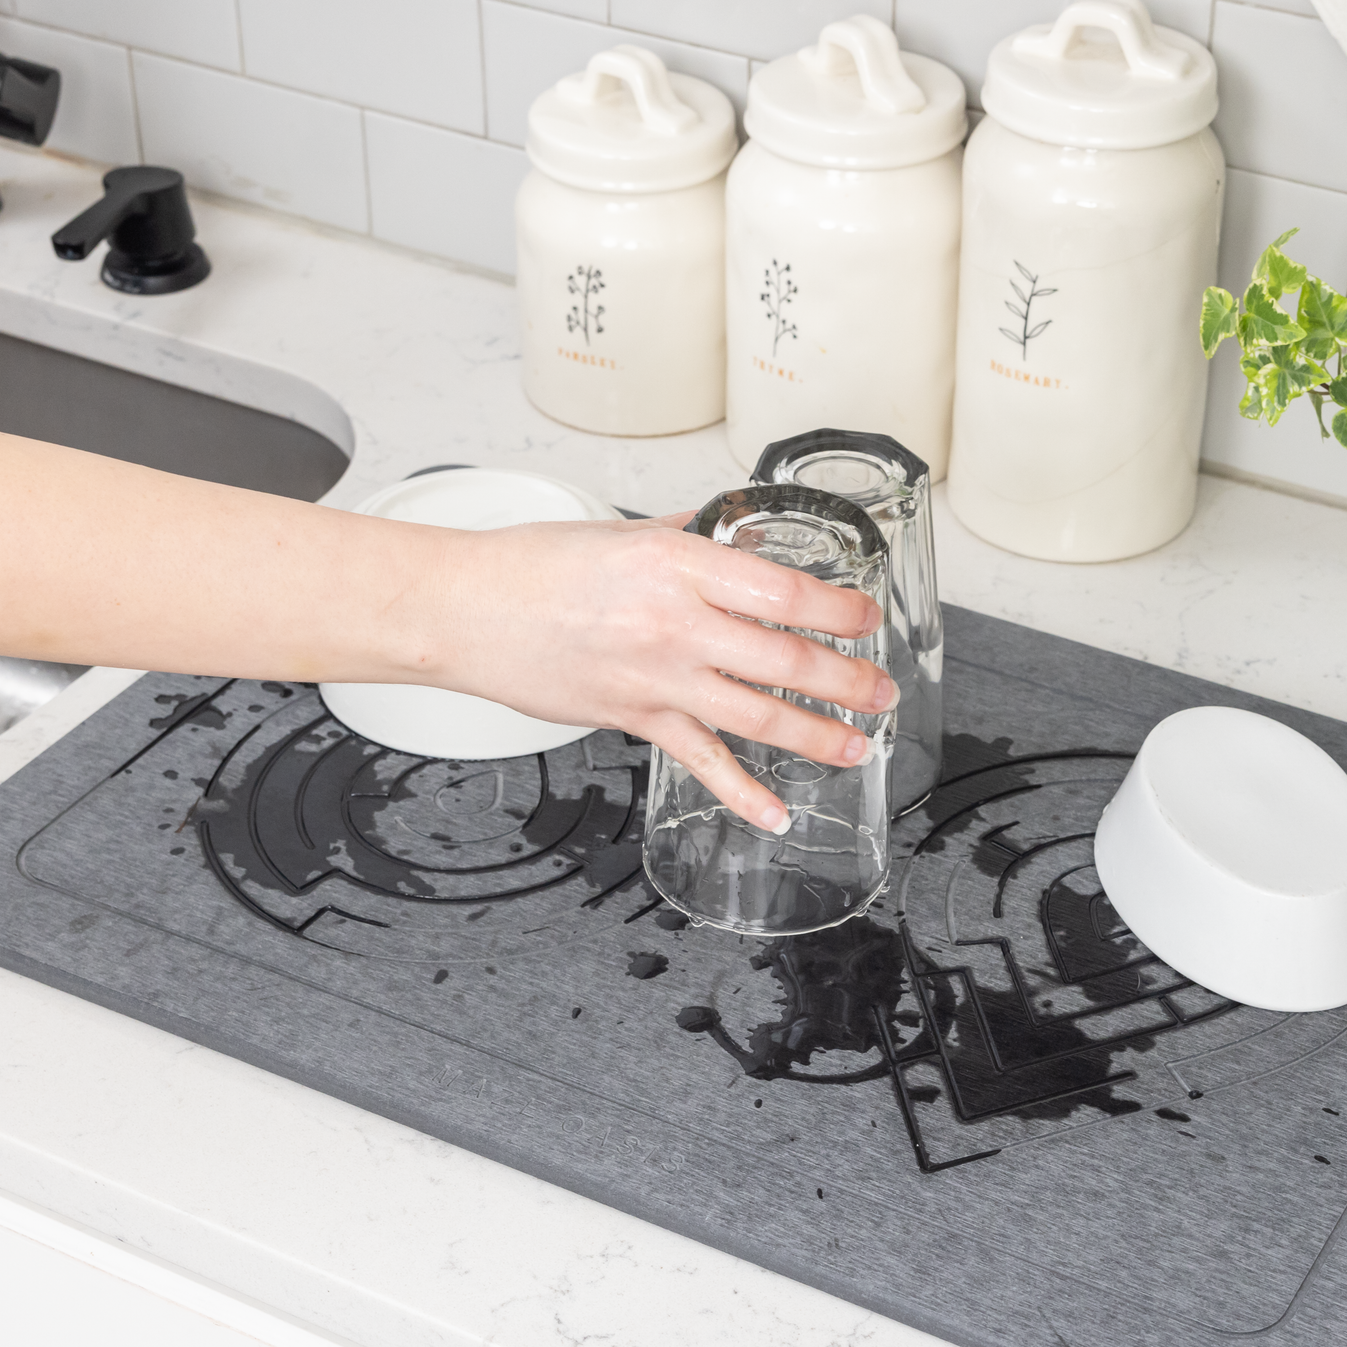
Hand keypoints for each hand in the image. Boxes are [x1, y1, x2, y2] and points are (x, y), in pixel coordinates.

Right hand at [410, 513, 894, 832]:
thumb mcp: (624, 533)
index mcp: (676, 564)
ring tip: (858, 744)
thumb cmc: (534, 567)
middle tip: (881, 689)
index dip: (837, 609)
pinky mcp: (634, 717)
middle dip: (846, 678)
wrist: (465, 608)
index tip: (864, 617)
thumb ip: (690, 539)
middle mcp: (673, 623)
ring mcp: (655, 677)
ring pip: (757, 714)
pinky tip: (774, 814)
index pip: (781, 591)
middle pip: (784, 658)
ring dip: (818, 735)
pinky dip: (741, 794)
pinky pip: (701, 762)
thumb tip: (738, 538)